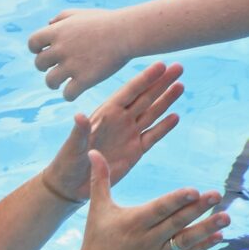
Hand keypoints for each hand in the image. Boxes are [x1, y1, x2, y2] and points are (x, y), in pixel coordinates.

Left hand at [28, 8, 130, 101]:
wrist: (127, 33)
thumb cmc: (107, 22)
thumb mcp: (81, 14)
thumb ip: (62, 18)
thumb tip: (49, 25)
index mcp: (57, 31)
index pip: (32, 43)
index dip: (37, 50)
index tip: (46, 52)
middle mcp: (61, 48)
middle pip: (39, 64)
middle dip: (45, 67)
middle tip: (56, 69)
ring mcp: (72, 65)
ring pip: (50, 81)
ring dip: (54, 84)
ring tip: (62, 84)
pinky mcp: (85, 80)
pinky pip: (67, 94)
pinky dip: (69, 94)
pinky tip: (76, 91)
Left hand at [41, 62, 184, 201]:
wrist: (73, 184)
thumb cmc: (68, 161)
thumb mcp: (73, 146)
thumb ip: (80, 132)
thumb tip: (79, 116)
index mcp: (106, 114)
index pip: (129, 92)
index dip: (145, 78)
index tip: (161, 65)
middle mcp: (120, 120)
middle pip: (145, 97)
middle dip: (161, 82)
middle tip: (178, 67)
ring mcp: (129, 134)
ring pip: (152, 113)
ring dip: (166, 100)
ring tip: (180, 85)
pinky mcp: (135, 151)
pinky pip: (152, 136)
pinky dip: (164, 127)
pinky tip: (175, 116)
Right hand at [70, 151, 226, 249]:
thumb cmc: (97, 239)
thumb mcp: (97, 209)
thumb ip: (99, 179)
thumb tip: (93, 151)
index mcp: (132, 223)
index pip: (159, 209)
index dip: (177, 200)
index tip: (195, 190)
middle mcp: (147, 239)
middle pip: (177, 222)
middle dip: (199, 209)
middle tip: (217, 194)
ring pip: (186, 240)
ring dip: (207, 228)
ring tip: (227, 217)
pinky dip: (202, 247)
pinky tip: (219, 235)